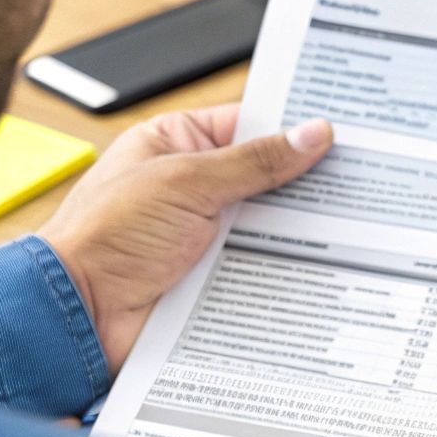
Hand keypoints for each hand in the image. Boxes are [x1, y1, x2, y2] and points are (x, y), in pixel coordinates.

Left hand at [39, 105, 331, 369]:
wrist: (76, 313)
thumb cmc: (104, 237)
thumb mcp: (186, 182)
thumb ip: (255, 160)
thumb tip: (312, 134)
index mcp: (176, 143)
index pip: (249, 123)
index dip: (294, 126)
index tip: (342, 129)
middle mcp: (193, 184)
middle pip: (267, 175)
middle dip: (307, 180)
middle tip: (359, 178)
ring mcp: (205, 231)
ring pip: (270, 222)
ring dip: (299, 226)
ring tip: (351, 219)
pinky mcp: (214, 272)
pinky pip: (262, 262)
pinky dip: (287, 263)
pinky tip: (323, 261)